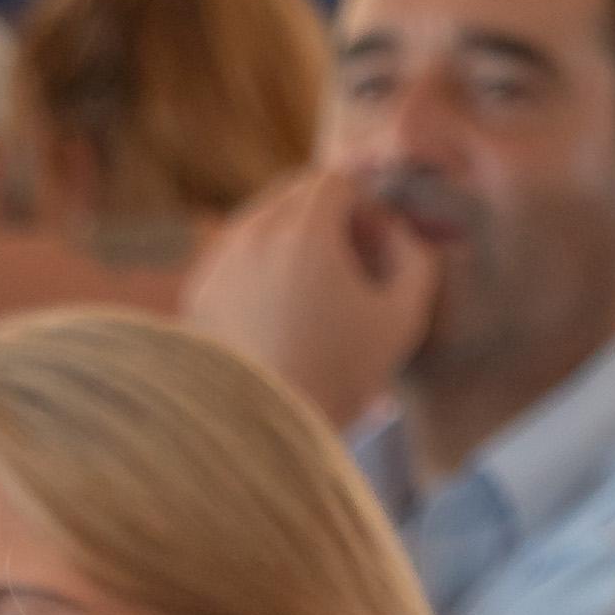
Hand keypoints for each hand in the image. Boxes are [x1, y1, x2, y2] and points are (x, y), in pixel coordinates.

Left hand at [182, 166, 438, 434]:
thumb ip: (416, 258)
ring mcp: (219, 260)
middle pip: (294, 193)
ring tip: (313, 291)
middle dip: (326, 216)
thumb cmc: (340, 378)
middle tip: (346, 265)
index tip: (372, 248)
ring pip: (260, 220)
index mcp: (305, 231)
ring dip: (291, 239)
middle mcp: (253, 233)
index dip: (363, 208)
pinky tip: (277, 312)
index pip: (336, 180)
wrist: (263, 434)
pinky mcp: (198, 290)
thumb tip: (400, 230)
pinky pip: (234, 254)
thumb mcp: (402, 318)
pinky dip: (258, 266)